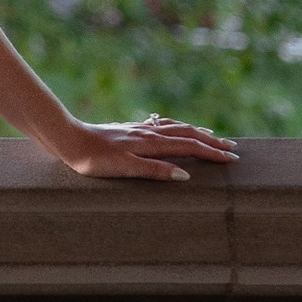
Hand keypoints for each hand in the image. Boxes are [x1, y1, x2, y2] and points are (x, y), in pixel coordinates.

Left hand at [54, 114, 236, 182]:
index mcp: (151, 143)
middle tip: (232, 149)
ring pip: (175, 128)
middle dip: (211, 142)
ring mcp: (139, 129)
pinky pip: (161, 126)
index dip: (211, 153)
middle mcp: (149, 133)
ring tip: (211, 136)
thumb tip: (185, 175)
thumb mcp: (124, 169)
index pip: (189, 146)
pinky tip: (174, 129)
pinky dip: (176, 127)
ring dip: (196, 132)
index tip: (232, 159)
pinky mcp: (130, 130)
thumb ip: (154, 171)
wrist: (69, 139)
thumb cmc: (93, 159)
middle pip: (187, 134)